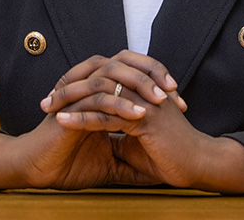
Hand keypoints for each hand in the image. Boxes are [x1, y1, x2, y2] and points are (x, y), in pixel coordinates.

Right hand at [0, 51, 176, 190]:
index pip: (133, 72)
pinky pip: (97, 96)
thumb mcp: (111, 162)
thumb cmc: (69, 163)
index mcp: (100, 91)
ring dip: (138, 85)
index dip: (158, 81)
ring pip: (111, 73)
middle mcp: (89, 84)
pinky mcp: (70, 105)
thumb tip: (159, 170)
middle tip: (173, 92)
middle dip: (152, 74)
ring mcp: (78, 92)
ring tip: (160, 101)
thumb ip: (132, 158)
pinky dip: (118, 103)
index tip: (181, 102)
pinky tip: (137, 115)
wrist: (40, 171)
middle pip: (124, 61)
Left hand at [43, 51, 243, 193]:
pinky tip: (63, 121)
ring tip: (48, 108)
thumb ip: (118, 133)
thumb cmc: (171, 155)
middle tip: (45, 100)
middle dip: (68, 89)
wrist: (197, 165)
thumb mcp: (137, 143)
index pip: (103, 80)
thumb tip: (96, 136)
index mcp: (140, 90)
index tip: (56, 98)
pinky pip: (107, 115)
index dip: (79, 88)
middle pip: (98, 79)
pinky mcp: (144, 118)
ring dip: (70, 101)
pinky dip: (83, 118)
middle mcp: (141, 89)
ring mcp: (143, 101)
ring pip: (99, 94)